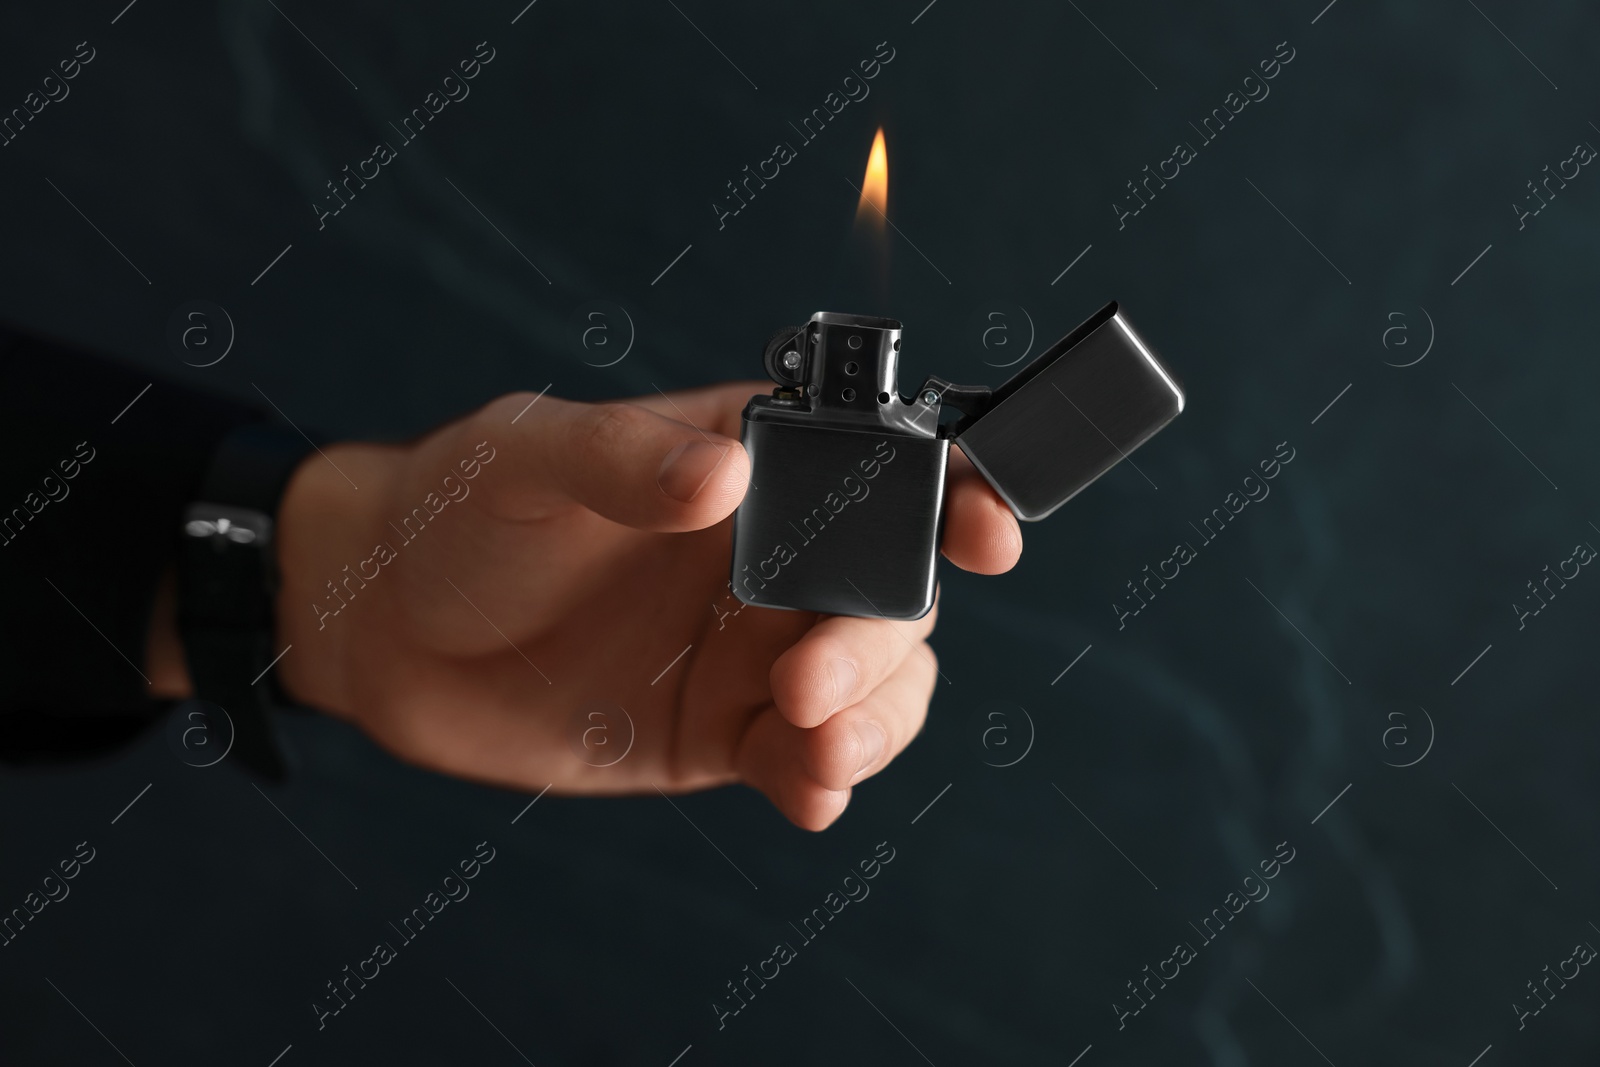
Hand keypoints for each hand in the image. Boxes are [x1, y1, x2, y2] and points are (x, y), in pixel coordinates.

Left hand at [271, 383, 1022, 829]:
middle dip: (879, 637)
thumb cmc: (462, 508)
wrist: (392, 629)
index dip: (953, 495)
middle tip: (805, 680)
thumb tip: (720, 478)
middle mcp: (776, 553)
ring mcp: (755, 646)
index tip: (983, 535)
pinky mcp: (723, 728)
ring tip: (813, 747)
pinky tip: (808, 793)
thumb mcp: (530, 458)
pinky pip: (807, 757)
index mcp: (753, 460)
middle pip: (893, 590)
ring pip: (875, 682)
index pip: (883, 465)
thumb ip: (623, 459)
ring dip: (871, 719)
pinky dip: (826, 778)